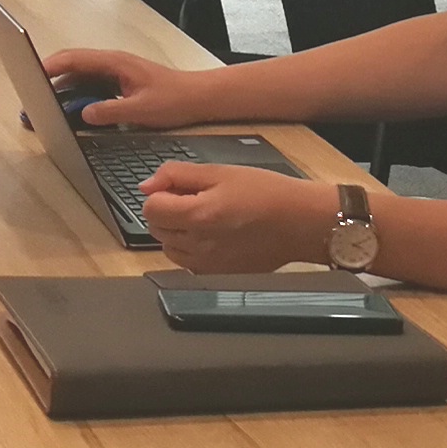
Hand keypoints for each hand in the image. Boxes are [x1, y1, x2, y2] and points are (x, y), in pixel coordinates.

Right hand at [38, 47, 202, 128]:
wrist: (199, 96)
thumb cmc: (175, 99)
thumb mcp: (141, 110)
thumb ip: (110, 111)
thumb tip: (83, 114)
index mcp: (115, 63)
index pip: (75, 59)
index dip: (51, 65)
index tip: (32, 74)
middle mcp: (112, 62)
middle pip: (73, 63)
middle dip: (50, 76)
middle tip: (32, 93)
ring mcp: (115, 71)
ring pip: (81, 74)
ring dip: (63, 86)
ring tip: (45, 102)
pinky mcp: (119, 81)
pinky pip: (91, 83)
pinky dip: (77, 92)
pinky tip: (70, 107)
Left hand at [137, 162, 334, 273]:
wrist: (300, 222)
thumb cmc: (266, 193)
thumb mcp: (220, 172)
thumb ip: (176, 175)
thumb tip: (146, 185)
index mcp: (197, 216)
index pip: (150, 209)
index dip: (160, 194)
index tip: (178, 189)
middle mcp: (198, 245)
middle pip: (156, 229)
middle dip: (167, 212)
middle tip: (196, 199)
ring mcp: (207, 265)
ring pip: (169, 248)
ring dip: (177, 232)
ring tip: (206, 218)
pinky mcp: (218, 275)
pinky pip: (188, 263)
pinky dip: (191, 249)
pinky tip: (214, 236)